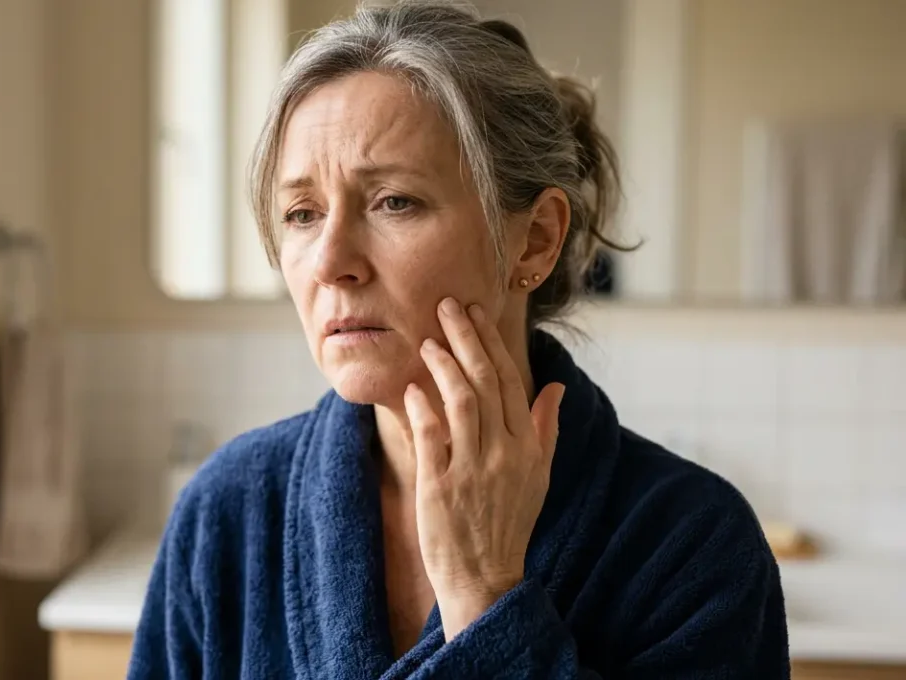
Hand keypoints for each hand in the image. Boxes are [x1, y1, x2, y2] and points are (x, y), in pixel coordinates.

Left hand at [403, 298, 564, 639]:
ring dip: (443, 366)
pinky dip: (422, 408)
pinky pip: (431, 438)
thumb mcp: (537, 477)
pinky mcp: (440, 488)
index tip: (474, 312)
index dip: (491, 343)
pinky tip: (411, 388)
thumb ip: (545, 429)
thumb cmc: (507, 524)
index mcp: (527, 447)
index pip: (511, 381)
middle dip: (466, 338)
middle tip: (447, 306)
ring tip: (426, 341)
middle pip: (487, 382)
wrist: (485, 578)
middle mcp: (503, 454)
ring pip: (461, 402)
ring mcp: (472, 470)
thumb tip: (553, 387)